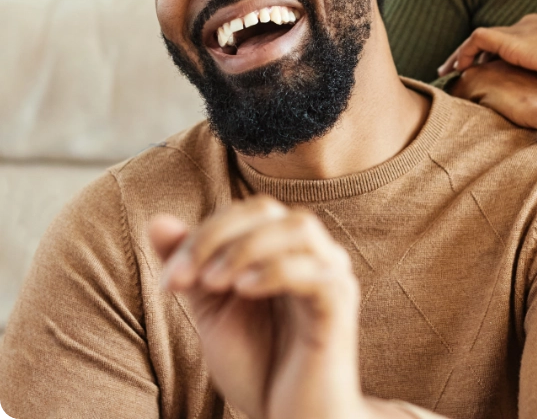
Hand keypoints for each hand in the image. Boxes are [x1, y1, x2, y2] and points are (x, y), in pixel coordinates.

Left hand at [150, 196, 376, 418]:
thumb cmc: (259, 367)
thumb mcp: (214, 312)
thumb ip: (192, 267)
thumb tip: (157, 222)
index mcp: (285, 250)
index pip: (246, 212)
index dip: (204, 234)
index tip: (170, 281)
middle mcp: (313, 254)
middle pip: (269, 210)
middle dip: (218, 236)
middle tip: (188, 279)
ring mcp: (332, 275)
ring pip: (299, 228)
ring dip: (247, 247)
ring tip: (215, 283)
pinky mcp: (340, 304)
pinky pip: (315, 272)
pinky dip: (275, 271)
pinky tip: (245, 291)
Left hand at [438, 13, 536, 92]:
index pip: (520, 40)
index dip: (505, 54)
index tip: (494, 67)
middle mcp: (532, 24)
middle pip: (498, 37)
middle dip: (481, 52)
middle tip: (464, 66)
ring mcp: (520, 29)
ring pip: (481, 38)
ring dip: (464, 53)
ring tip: (450, 69)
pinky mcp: (509, 38)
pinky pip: (476, 40)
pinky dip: (464, 52)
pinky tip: (457, 69)